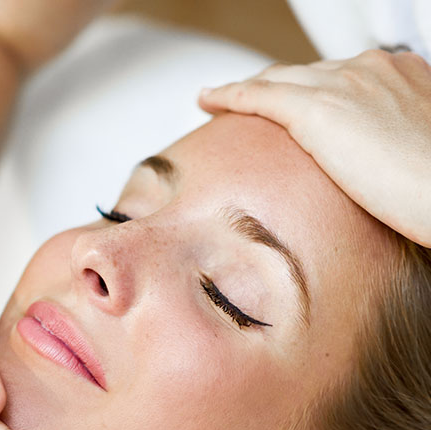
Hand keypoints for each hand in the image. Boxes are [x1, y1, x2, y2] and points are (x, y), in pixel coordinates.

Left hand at [199, 49, 430, 246]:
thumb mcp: (412, 151)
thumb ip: (384, 146)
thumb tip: (371, 171)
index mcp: (398, 74)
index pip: (338, 75)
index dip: (309, 89)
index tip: (291, 104)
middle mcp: (369, 68)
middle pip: (304, 73)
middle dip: (275, 87)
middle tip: (245, 103)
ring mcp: (342, 84)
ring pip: (278, 79)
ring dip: (245, 90)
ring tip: (216, 101)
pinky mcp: (315, 108)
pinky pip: (258, 95)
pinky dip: (228, 96)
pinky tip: (207, 101)